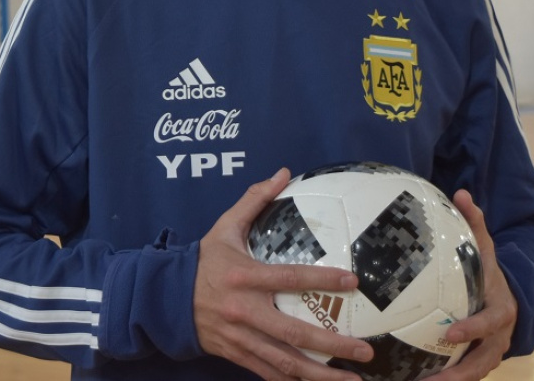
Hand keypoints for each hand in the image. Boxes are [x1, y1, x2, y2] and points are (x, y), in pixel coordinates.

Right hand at [194, 168, 372, 380]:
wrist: (167, 299)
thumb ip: (253, 201)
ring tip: (353, 379)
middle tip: (365, 349)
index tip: (352, 281)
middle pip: (294, 332)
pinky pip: (271, 374)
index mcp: (244, 276)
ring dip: (321, 376)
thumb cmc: (203, 262)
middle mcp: (245, 310)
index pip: (288, 278)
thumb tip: (282, 173)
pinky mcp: (239, 355)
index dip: (321, 279)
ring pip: (286, 362)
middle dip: (333, 344)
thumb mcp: (224, 228)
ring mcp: (242, 338)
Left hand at [430, 190, 517, 380]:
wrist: (510, 298)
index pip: (487, 323)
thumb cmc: (487, 270)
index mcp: (498, 309)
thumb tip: (461, 191)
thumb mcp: (484, 247)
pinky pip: (462, 375)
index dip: (471, 329)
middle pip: (482, 361)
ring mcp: (489, 352)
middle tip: (431, 380)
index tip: (448, 332)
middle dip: (458, 373)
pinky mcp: (477, 361)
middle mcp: (497, 337)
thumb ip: (473, 222)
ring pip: (472, 374)